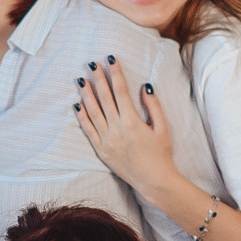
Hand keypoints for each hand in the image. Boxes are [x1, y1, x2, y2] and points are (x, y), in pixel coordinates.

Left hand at [74, 61, 178, 202]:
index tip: (110, 60)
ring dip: (86, 94)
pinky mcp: (101, 151)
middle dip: (98, 79)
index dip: (115, 73)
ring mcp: (107, 141)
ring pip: (93, 112)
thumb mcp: (163, 128)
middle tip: (92, 64)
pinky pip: (88, 130)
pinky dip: (82, 116)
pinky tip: (78, 105)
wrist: (154, 181)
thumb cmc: (161, 154)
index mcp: (133, 122)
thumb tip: (144, 87)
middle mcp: (117, 129)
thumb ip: (153, 106)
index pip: (121, 91)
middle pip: (104, 98)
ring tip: (81, 80)